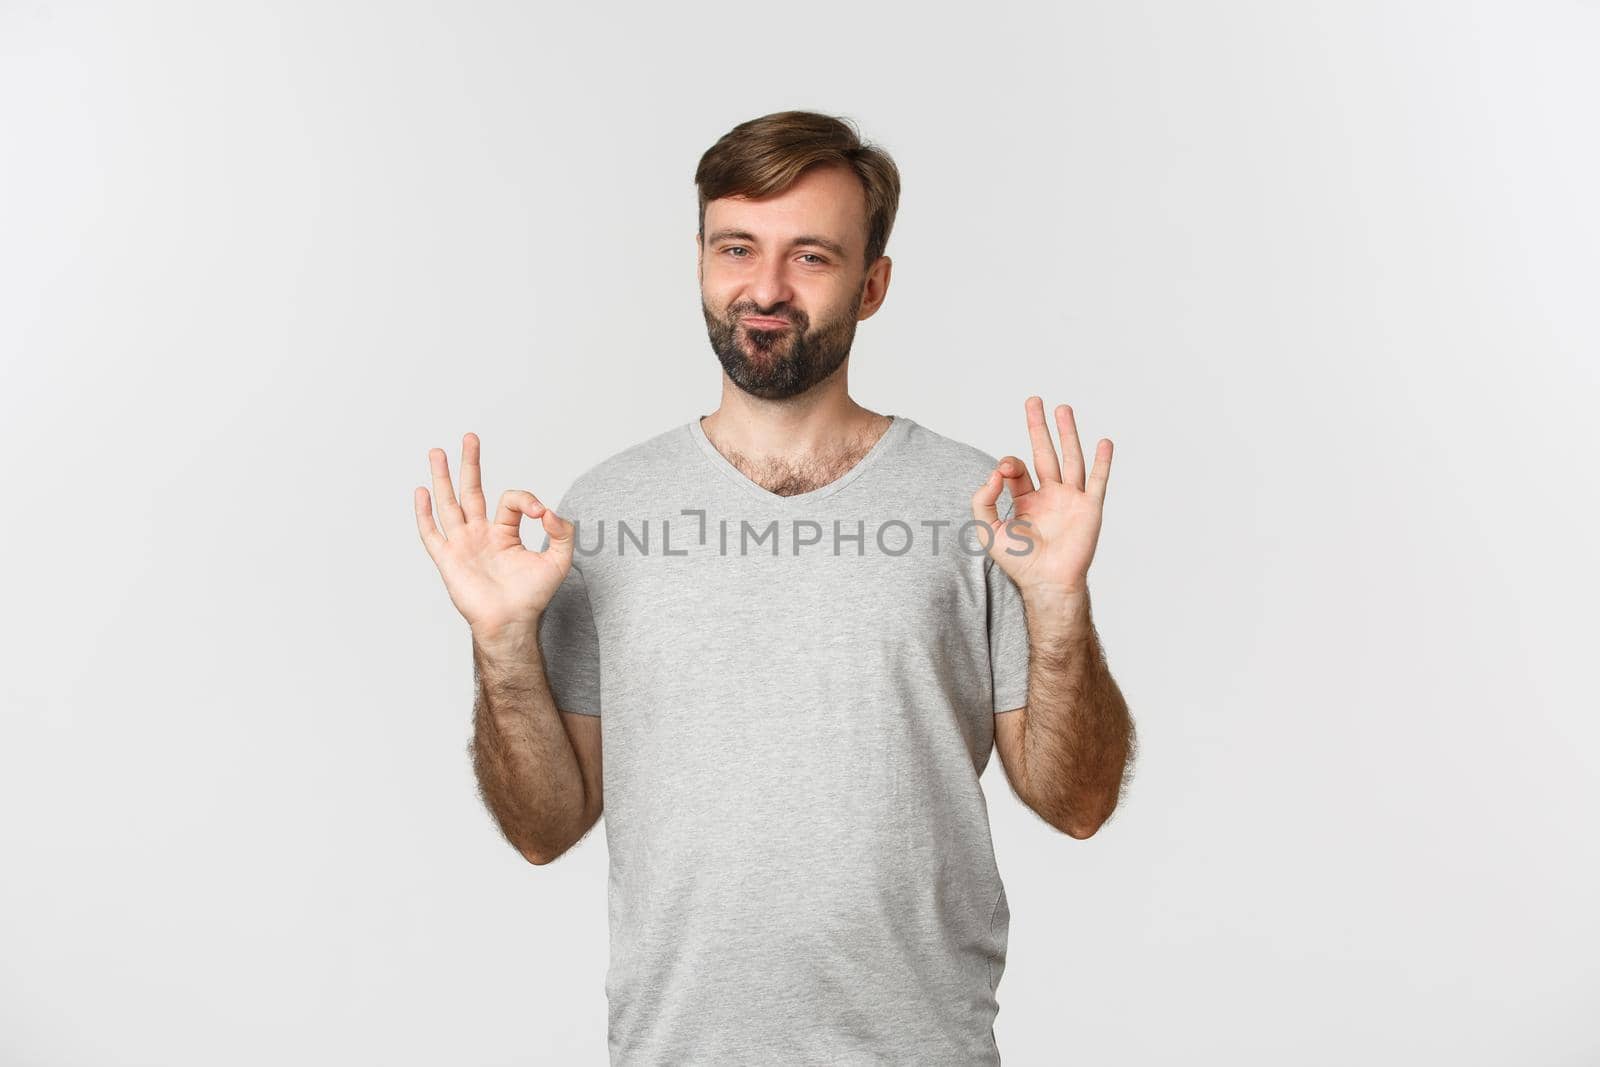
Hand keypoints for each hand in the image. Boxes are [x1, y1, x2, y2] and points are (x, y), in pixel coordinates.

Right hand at [414, 432, 574, 639]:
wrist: (512, 622)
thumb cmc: (533, 596)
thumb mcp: (559, 560)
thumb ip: (562, 532)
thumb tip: (550, 512)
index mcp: (504, 531)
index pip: (510, 500)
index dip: (528, 500)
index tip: (543, 514)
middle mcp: (480, 534)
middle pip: (471, 490)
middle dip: (470, 463)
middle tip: (470, 437)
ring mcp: (462, 545)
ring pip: (448, 504)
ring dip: (442, 478)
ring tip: (437, 452)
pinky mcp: (448, 559)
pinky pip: (431, 533)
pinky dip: (424, 513)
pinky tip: (420, 492)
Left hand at [971, 396, 1112, 599]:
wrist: (1047, 582)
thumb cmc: (1018, 562)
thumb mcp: (987, 529)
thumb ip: (982, 499)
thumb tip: (993, 472)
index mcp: (1025, 500)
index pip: (1017, 469)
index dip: (1007, 464)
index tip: (1001, 473)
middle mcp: (1049, 495)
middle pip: (1044, 452)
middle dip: (1038, 427)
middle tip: (1034, 401)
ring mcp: (1071, 500)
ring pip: (1070, 458)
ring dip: (1068, 433)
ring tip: (1063, 407)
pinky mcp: (1089, 508)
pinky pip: (1098, 480)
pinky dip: (1102, 461)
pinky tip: (1103, 442)